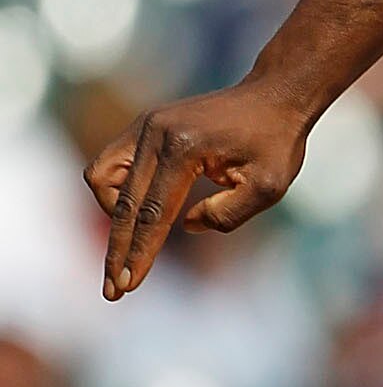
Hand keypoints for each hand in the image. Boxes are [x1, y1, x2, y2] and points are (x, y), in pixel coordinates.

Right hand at [86, 79, 312, 299]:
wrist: (273, 96)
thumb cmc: (276, 143)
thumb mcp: (268, 187)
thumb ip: (228, 215)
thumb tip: (186, 226)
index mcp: (183, 148)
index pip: (153, 213)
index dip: (139, 254)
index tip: (126, 287)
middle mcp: (155, 133)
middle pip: (122, 204)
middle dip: (118, 251)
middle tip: (113, 291)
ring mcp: (144, 125)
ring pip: (101, 178)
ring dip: (111, 215)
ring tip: (132, 242)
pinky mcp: (143, 126)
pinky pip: (111, 163)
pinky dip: (116, 191)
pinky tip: (139, 212)